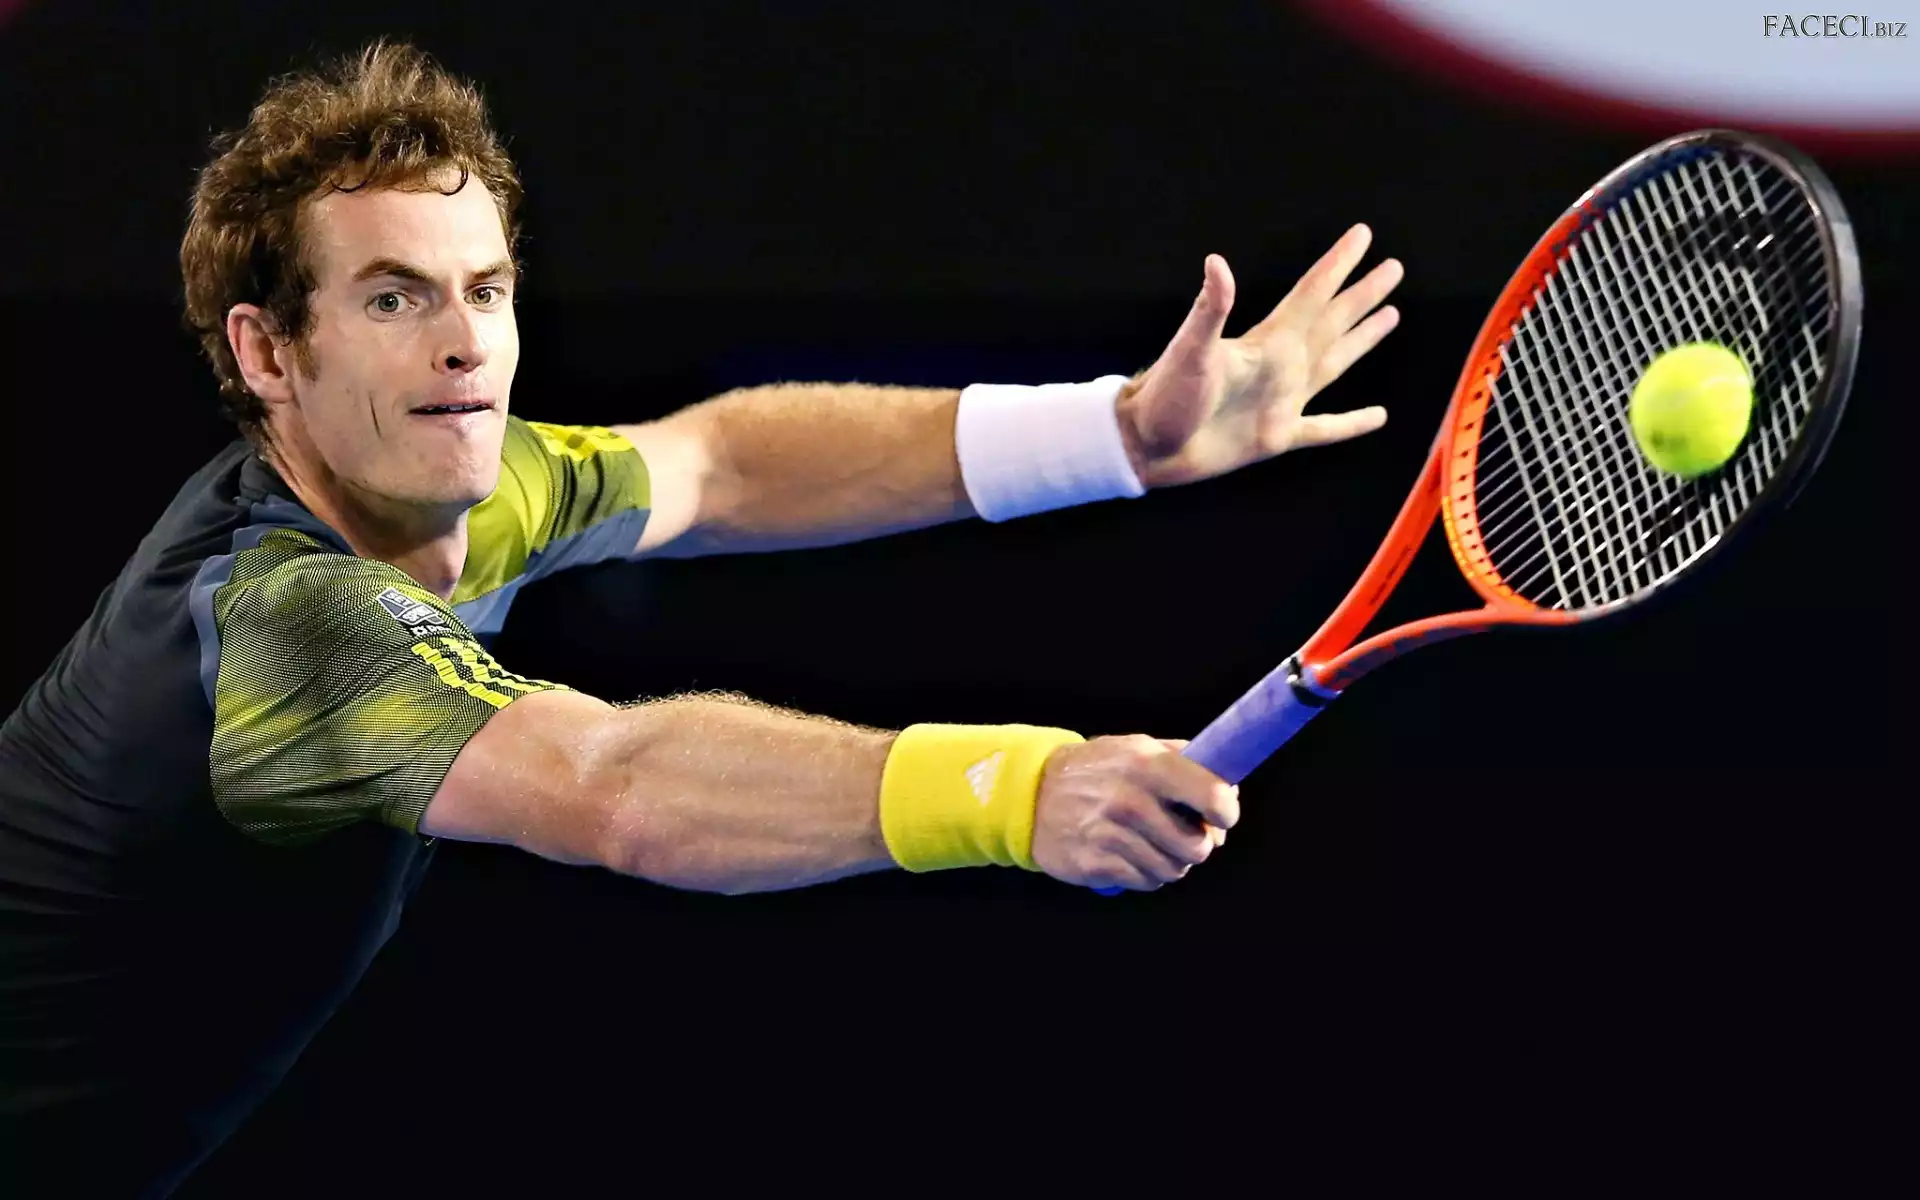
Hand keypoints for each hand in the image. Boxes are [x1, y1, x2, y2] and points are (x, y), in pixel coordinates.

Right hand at [1030, 735, 1239, 891]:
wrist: (1032, 794)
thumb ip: (1183, 760)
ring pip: (1173, 869)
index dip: (1225, 812)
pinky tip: (1131, 855)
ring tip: (1152, 844)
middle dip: (1197, 844)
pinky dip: (1145, 874)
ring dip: (1170, 862)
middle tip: (1183, 835)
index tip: (1221, 817)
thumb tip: (1228, 787)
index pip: (1211, 795)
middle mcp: (1130, 800)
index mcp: (1147, 765)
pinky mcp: (1096, 864)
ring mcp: (1111, 835)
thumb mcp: (1136, 748)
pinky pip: (1146, 882)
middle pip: (1197, 846)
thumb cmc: (1095, 770)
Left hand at [1115, 224, 1404, 488]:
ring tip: (1390, 316)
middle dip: (1362, 294)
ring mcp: (1282, 401)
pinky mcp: (1278, 436)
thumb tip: (1216, 262)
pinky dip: (1351, 424)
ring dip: (1362, 339)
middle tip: (1394, 268)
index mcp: (1266, 342)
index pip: (1312, 293)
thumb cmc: (1165, 395)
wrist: (1148, 446)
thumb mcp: (1190, 348)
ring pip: (1335, 363)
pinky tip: (1378, 416)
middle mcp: (1281, 366)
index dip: (1339, 264)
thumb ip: (1210, 308)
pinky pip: (1325, 428)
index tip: (1363, 235)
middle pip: (1333, 321)